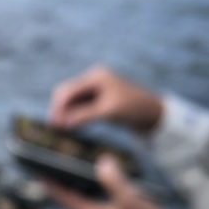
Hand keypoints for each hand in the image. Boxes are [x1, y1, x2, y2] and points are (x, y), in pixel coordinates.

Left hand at [44, 156, 162, 208]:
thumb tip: (101, 161)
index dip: (51, 184)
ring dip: (79, 186)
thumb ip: (114, 180)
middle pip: (72, 199)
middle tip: (54, 166)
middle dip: (63, 183)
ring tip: (73, 169)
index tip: (38, 171)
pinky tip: (101, 180)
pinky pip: (97, 203)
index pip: (64, 198)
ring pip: (85, 201)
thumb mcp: (129, 200)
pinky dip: (94, 191)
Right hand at [48, 65, 163, 132]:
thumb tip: (63, 124)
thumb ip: (84, 116)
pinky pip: (81, 107)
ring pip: (73, 102)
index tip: (54, 126)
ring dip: (66, 115)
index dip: (58, 108)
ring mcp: (97, 90)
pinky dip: (75, 117)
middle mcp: (94, 80)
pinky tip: (72, 128)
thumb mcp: (108, 112)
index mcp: (96, 77)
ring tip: (61, 131)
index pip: (67, 91)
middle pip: (67, 94)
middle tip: (55, 130)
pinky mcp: (100, 100)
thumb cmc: (134, 109)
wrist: (155, 114)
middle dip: (60, 111)